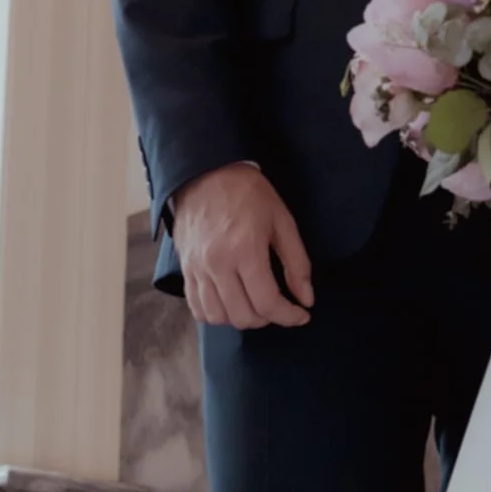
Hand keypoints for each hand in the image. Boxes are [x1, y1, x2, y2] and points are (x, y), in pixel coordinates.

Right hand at [170, 164, 314, 328]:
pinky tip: (231, 303)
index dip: (288, 316)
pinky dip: (216, 315)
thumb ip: (297, 263)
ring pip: (218, 317)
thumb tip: (306, 299)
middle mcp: (217, 264)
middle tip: (279, 305)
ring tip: (255, 304)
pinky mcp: (185, 269)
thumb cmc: (249, 193)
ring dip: (241, 318)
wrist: (206, 173)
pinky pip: (197, 308)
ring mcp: (197, 268)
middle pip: (243, 315)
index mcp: (245, 249)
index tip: (301, 315)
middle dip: (268, 318)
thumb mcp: (282, 220)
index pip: (267, 302)